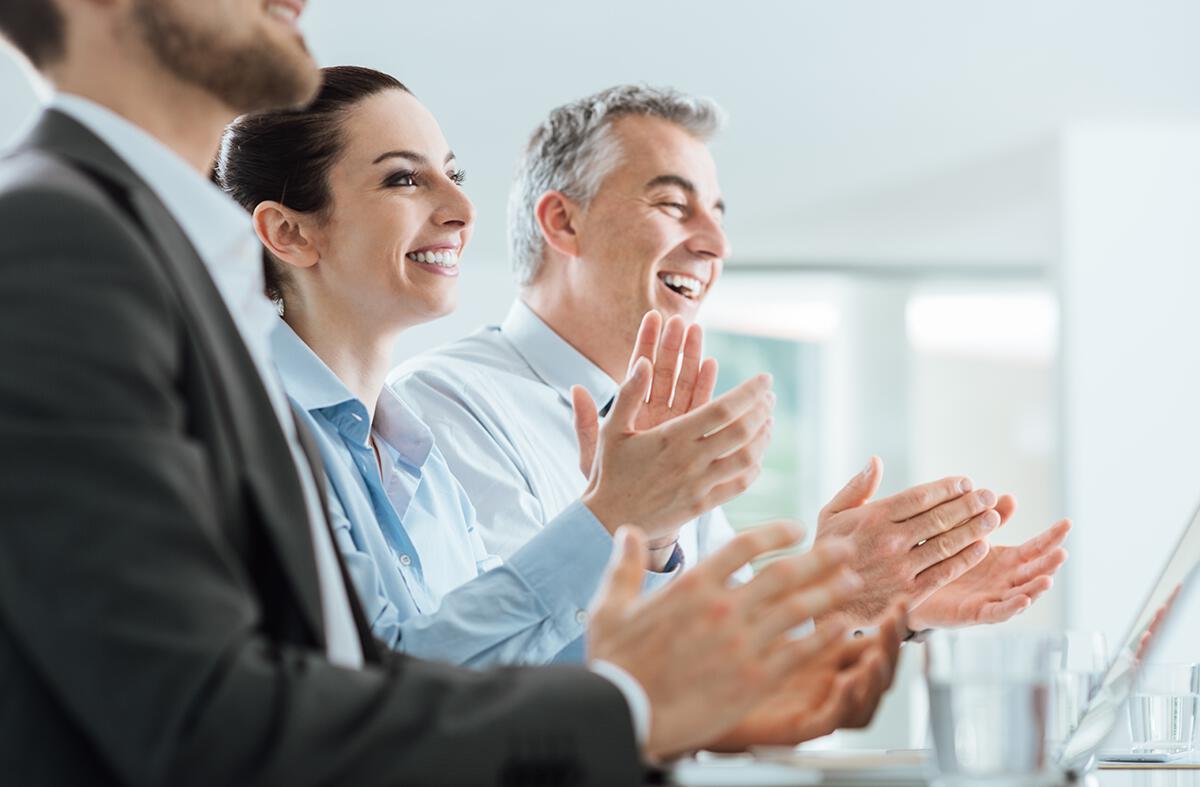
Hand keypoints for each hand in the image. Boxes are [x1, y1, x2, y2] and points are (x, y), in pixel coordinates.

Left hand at [573, 310, 716, 478]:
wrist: (632, 514)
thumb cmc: (608, 485)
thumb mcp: (591, 454)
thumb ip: (584, 423)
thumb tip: (576, 388)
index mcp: (629, 412)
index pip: (637, 369)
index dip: (645, 343)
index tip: (652, 318)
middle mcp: (653, 413)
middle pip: (665, 371)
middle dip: (673, 345)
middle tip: (681, 320)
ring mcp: (674, 423)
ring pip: (685, 384)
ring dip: (693, 358)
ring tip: (698, 331)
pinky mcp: (692, 436)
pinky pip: (701, 408)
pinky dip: (707, 387)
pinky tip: (712, 366)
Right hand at [579, 357, 772, 541]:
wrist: (608, 520)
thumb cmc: (610, 470)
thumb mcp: (612, 429)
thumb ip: (628, 393)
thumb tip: (642, 361)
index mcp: (671, 437)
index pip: (722, 409)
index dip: (749, 391)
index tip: (764, 378)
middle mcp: (690, 461)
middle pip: (741, 431)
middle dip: (762, 410)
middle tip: (769, 396)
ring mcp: (699, 485)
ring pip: (747, 459)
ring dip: (763, 437)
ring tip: (768, 421)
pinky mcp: (702, 505)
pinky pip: (739, 485)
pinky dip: (754, 467)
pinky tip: (756, 455)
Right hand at [587, 522, 863, 759]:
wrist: (623, 713)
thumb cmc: (614, 663)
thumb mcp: (611, 606)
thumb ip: (625, 565)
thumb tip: (627, 532)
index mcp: (692, 585)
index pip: (745, 545)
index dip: (776, 532)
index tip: (797, 528)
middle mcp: (723, 608)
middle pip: (783, 573)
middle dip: (820, 557)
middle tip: (845, 548)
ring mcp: (741, 644)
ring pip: (798, 609)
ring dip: (829, 592)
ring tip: (852, 582)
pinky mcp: (752, 679)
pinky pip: (798, 651)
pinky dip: (823, 637)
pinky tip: (841, 627)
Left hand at [708, 604, 906, 749]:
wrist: (699, 701)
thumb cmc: (726, 657)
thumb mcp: (759, 618)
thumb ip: (785, 594)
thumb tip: (801, 556)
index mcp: (825, 655)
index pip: (869, 639)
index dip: (889, 623)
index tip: (901, 600)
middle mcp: (827, 680)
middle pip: (876, 665)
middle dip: (891, 641)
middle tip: (898, 617)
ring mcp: (816, 705)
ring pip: (863, 695)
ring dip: (874, 673)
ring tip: (878, 652)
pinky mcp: (798, 728)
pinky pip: (829, 719)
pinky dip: (842, 703)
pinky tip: (846, 682)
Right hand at [815, 456, 999, 625]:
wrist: (822, 601)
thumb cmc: (827, 551)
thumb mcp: (830, 514)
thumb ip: (856, 488)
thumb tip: (876, 461)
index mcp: (872, 518)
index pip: (919, 497)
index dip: (946, 487)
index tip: (965, 482)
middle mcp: (889, 541)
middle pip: (939, 518)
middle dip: (968, 504)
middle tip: (989, 495)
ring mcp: (901, 568)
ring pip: (947, 543)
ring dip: (974, 528)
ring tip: (994, 516)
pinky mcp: (910, 592)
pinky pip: (945, 572)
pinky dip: (966, 558)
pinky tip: (981, 546)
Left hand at [908, 496, 1069, 629]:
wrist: (914, 586)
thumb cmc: (946, 559)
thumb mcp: (970, 536)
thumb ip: (990, 519)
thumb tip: (1010, 497)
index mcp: (1006, 560)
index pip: (1035, 547)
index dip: (1051, 537)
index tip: (1067, 523)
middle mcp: (1005, 580)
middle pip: (1034, 572)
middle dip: (1050, 564)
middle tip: (1062, 552)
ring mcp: (994, 597)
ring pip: (1022, 594)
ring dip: (1036, 588)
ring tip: (1048, 579)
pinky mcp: (976, 613)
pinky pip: (997, 612)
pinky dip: (1012, 607)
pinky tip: (1023, 599)